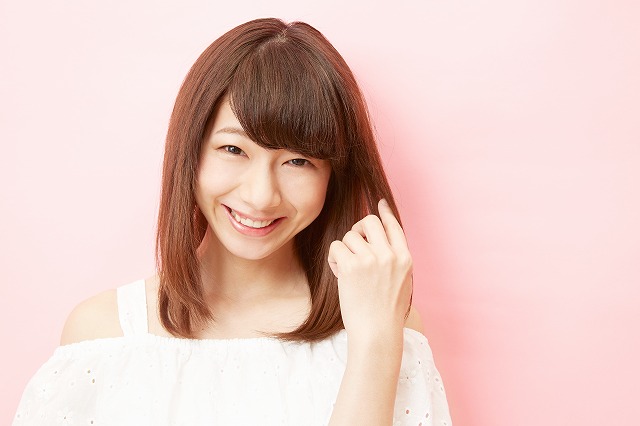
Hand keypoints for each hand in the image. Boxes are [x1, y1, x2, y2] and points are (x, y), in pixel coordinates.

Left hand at [327, 199, 412, 344]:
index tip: (379, 203)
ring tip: (347, 270)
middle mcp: (389, 255)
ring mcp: (371, 259)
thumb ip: (394, 260)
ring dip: (344, 249)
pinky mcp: (352, 265)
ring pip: (350, 235)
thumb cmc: (386, 313)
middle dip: (359, 228)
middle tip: (354, 242)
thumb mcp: (401, 282)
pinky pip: (336, 247)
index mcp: (405, 258)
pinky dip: (334, 258)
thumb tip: (380, 240)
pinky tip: (339, 273)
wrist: (377, 332)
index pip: (394, 226)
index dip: (385, 212)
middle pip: (369, 221)